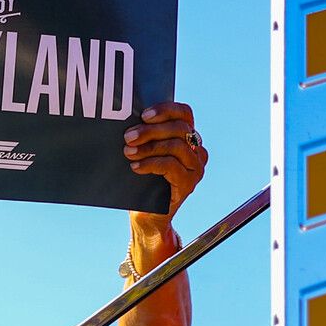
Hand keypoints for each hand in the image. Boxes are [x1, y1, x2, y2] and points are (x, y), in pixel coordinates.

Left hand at [123, 101, 206, 220]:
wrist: (146, 215)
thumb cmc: (142, 180)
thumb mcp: (143, 152)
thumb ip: (145, 136)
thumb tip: (128, 121)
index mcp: (188, 137)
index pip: (184, 113)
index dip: (166, 110)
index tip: (144, 115)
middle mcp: (197, 151)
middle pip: (179, 128)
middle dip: (151, 130)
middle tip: (129, 136)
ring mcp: (195, 168)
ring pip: (176, 146)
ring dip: (149, 147)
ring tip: (129, 152)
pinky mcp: (188, 184)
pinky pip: (172, 166)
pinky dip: (151, 164)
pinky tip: (136, 167)